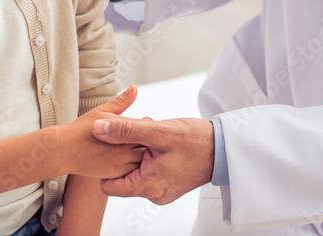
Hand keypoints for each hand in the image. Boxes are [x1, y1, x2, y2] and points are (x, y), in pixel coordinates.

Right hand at [61, 85, 145, 178]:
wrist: (65, 151)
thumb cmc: (82, 128)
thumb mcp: (103, 110)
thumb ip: (122, 100)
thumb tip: (134, 86)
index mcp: (124, 126)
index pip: (147, 125)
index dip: (146, 125)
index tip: (139, 126)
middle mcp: (126, 144)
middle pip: (149, 143)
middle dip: (147, 140)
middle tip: (139, 138)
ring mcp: (122, 161)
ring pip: (144, 159)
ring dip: (142, 154)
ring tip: (133, 149)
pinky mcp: (117, 174)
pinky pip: (134, 172)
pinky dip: (135, 167)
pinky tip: (127, 161)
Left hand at [93, 116, 214, 204]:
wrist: (225, 149)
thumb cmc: (195, 141)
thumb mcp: (158, 131)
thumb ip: (126, 130)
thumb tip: (98, 128)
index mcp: (148, 187)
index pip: (109, 185)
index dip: (107, 164)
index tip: (115, 144)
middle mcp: (154, 194)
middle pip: (123, 178)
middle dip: (125, 154)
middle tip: (138, 135)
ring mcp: (163, 191)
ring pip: (137, 173)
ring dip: (139, 153)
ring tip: (152, 136)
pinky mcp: (170, 185)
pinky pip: (150, 172)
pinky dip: (150, 157)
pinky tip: (160, 142)